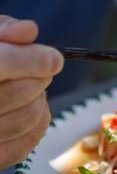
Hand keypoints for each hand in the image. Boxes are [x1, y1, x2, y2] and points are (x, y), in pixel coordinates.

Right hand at [0, 16, 63, 169]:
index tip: (55, 58)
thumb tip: (28, 30)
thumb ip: (2, 29)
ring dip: (40, 98)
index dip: (33, 60)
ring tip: (29, 86)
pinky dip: (38, 123)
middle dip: (39, 76)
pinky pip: (24, 144)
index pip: (0, 64)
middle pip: (18, 92)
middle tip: (41, 68)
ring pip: (27, 117)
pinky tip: (30, 107)